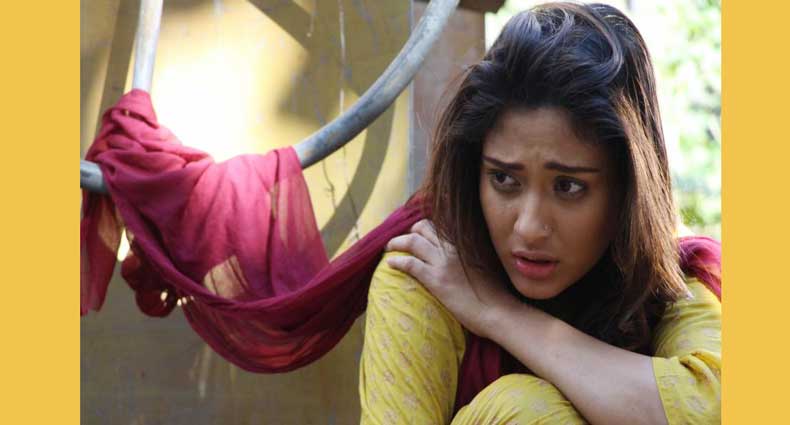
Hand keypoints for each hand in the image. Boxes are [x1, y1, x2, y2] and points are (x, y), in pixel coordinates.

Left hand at [385, 219, 517, 336]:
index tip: (416, 233)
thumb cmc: (495, 294)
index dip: (424, 227)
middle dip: (408, 232)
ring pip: (412, 242)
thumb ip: (469, 257)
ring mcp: (443, 262)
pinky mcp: (436, 280)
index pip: (438, 226)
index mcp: (464, 243)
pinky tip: (391, 264)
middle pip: (422, 228)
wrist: (499, 311)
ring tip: (389, 247)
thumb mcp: (483, 265)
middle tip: (401, 241)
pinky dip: (398, 261)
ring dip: (397, 243)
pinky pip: (410, 264)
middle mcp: (453, 248)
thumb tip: (460, 259)